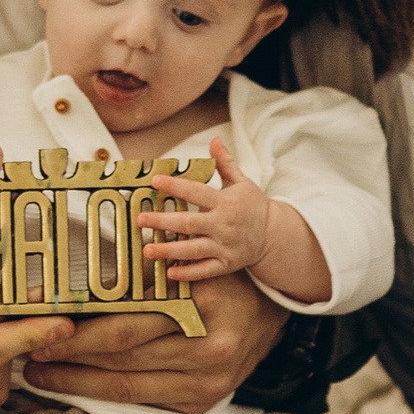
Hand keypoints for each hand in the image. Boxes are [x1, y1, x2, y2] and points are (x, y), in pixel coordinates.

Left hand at [20, 264, 281, 413]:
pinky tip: (76, 384)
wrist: (270, 314)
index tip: (40, 318)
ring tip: (39, 370)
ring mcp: (207, 380)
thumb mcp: (186, 262)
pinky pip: (142, 400)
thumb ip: (141, 263)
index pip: (127, 313)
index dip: (80, 320)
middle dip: (68, 351)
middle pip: (121, 351)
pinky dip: (104, 393)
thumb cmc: (218, 280)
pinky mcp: (200, 401)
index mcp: (203, 300)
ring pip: (125, 382)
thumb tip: (74, 265)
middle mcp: (208, 345)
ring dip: (76, 378)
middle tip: (28, 348)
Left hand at [139, 137, 268, 282]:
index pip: (197, 192)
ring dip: (169, 251)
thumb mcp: (242, 182)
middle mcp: (223, 225)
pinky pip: (205, 271)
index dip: (175, 186)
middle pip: (189, 223)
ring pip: (193, 250)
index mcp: (225, 202)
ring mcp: (224, 247)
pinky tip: (170, 272)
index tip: (155, 181)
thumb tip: (215, 140)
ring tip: (147, 250)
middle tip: (141, 219)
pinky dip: (188, 273)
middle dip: (163, 222)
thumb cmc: (252, 206)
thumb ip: (225, 163)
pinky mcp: (226, 264)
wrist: (273, 235)